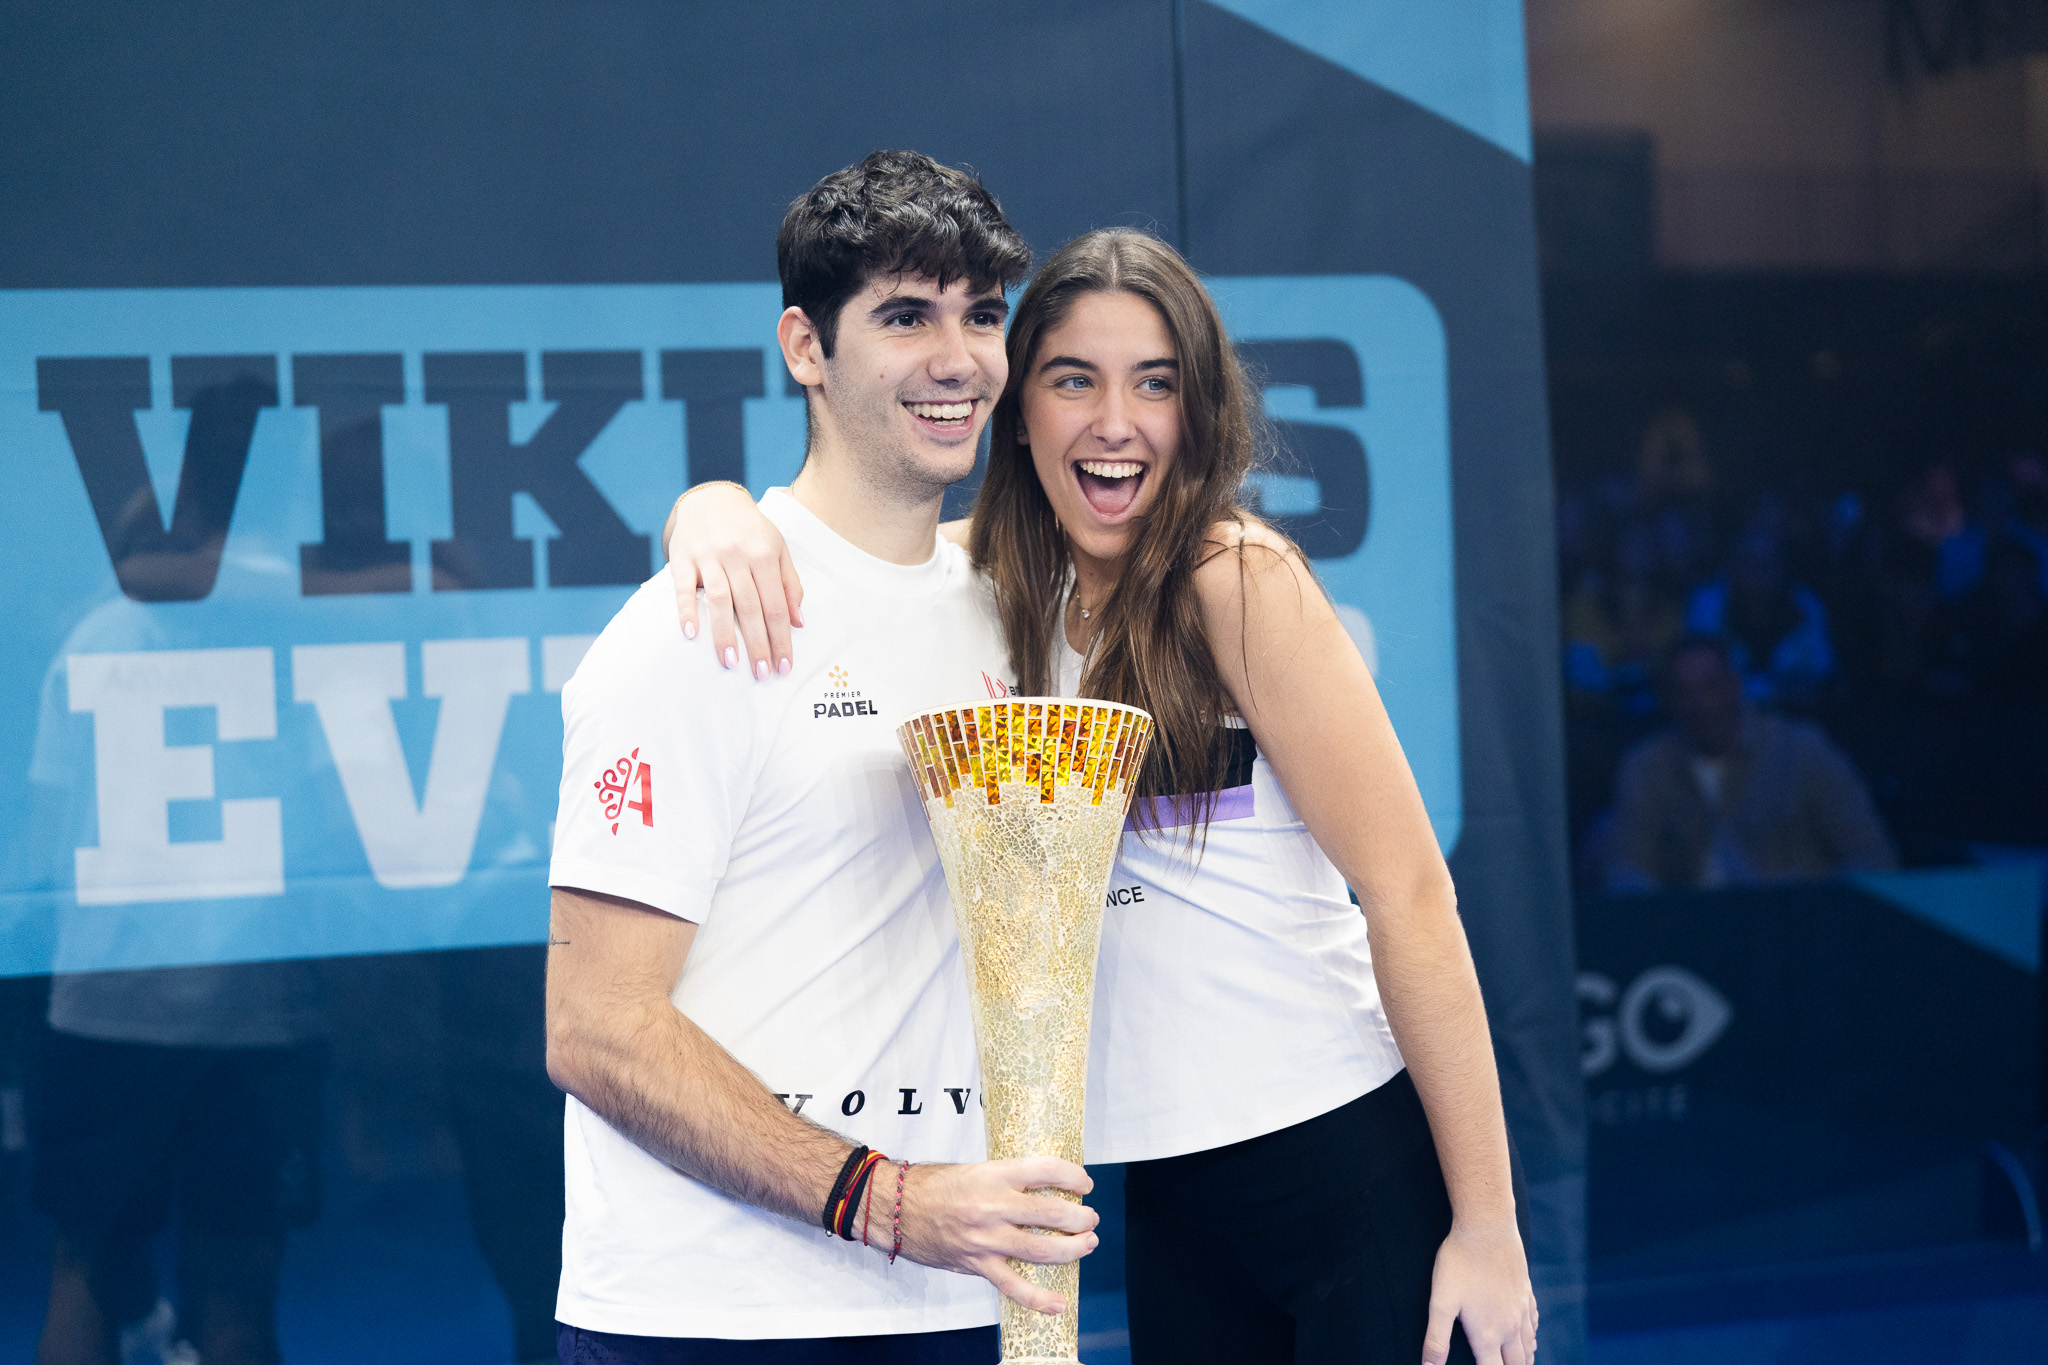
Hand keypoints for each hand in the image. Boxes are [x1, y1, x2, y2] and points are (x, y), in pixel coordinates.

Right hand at [663, 484, 803, 677]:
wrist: (711, 499)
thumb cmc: (749, 530)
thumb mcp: (777, 548)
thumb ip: (789, 584)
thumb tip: (799, 622)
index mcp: (765, 554)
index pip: (776, 605)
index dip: (782, 637)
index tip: (784, 665)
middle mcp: (738, 555)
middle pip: (751, 607)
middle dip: (758, 644)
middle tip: (762, 674)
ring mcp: (709, 556)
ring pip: (720, 600)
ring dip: (725, 634)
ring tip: (731, 663)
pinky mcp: (682, 558)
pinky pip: (684, 587)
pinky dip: (686, 611)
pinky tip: (690, 634)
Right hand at [886, 1157, 1098, 1314]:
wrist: (895, 1209)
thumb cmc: (933, 1185)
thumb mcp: (975, 1169)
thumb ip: (1007, 1180)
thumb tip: (1043, 1187)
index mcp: (994, 1175)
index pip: (1047, 1170)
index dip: (1074, 1177)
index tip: (1084, 1185)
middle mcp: (993, 1206)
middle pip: (1052, 1212)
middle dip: (1081, 1217)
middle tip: (1090, 1218)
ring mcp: (986, 1239)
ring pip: (1041, 1249)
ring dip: (1073, 1249)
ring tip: (1088, 1243)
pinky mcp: (977, 1264)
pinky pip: (1013, 1286)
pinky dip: (1038, 1299)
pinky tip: (1059, 1304)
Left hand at [1423, 1219, 1537, 1364]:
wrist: (1487, 1226)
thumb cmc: (1460, 1262)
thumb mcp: (1441, 1302)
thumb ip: (1436, 1339)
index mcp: (1488, 1335)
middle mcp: (1510, 1327)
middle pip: (1517, 1364)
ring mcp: (1521, 1310)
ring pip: (1529, 1346)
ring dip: (1523, 1359)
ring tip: (1516, 1363)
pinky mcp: (1526, 1293)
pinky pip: (1534, 1323)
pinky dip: (1531, 1337)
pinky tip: (1527, 1336)